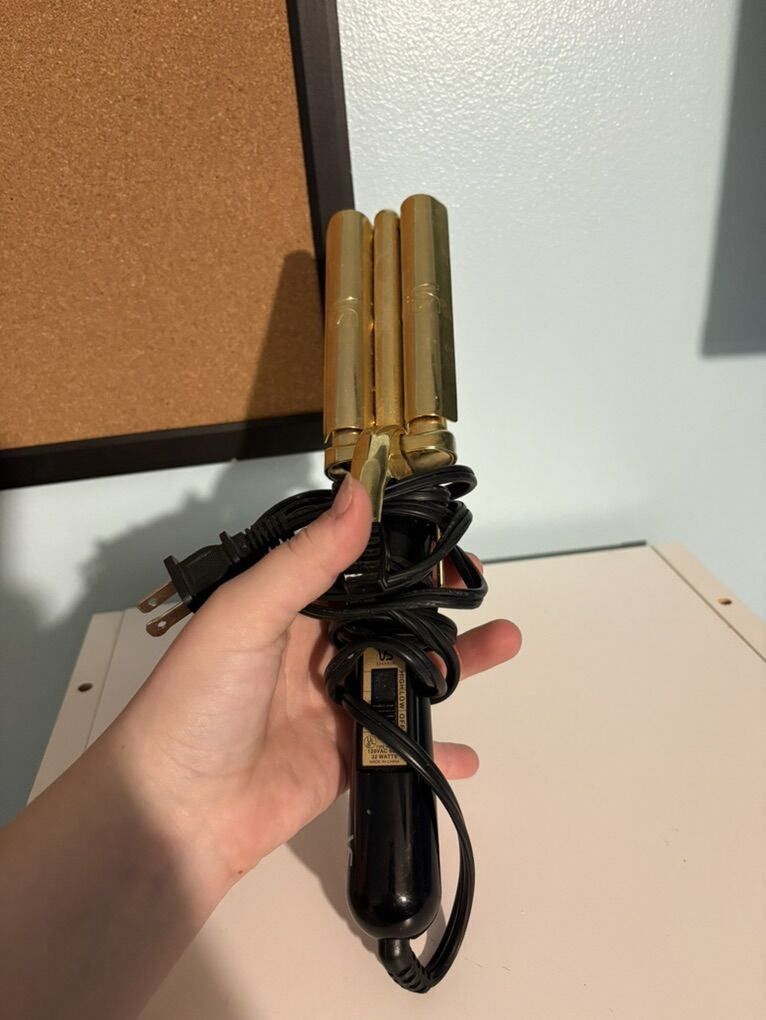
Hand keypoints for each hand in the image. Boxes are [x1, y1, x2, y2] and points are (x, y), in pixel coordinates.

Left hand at [113, 476, 521, 902]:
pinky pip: (401, 749)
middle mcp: (314, 650)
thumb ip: (308, 558)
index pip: (353, 566)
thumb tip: (358, 490)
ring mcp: (334, 706)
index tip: (442, 534)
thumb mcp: (247, 614)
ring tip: (505, 641)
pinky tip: (470, 753)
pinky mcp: (347, 758)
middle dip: (436, 601)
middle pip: (389, 619)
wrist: (176, 811)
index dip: (397, 550)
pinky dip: (436, 753)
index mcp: (286, 608)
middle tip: (478, 586)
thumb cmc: (200, 700)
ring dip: (454, 662)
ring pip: (405, 677)